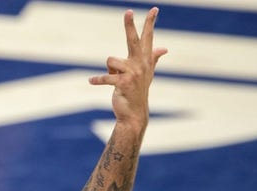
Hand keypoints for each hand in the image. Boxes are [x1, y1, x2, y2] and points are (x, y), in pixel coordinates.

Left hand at [88, 7, 166, 127]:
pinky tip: (90, 81)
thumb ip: (154, 59)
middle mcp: (141, 65)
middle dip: (130, 25)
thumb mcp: (147, 74)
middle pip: (133, 40)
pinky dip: (96, 80)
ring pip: (111, 60)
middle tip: (128, 11)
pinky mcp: (123, 83)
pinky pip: (105, 77)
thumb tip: (165, 48)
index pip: (147, 38)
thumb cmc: (137, 92)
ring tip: (115, 81)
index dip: (150, 23)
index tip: (154, 9)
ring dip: (109, 71)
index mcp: (145, 60)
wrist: (134, 114)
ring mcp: (133, 74)